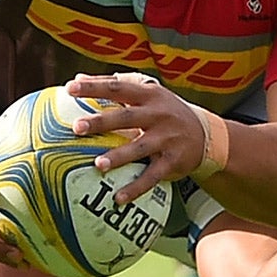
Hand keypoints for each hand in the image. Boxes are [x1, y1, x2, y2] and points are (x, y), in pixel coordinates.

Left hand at [65, 72, 206, 201]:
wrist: (206, 134)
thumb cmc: (166, 110)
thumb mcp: (149, 92)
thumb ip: (116, 84)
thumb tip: (78, 78)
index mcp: (150, 95)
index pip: (119, 87)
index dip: (95, 87)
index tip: (70, 87)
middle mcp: (159, 115)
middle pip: (127, 117)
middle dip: (102, 122)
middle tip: (77, 127)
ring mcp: (167, 138)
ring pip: (140, 148)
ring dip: (119, 156)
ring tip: (98, 164)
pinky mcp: (172, 161)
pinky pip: (152, 176)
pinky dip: (136, 187)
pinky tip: (118, 197)